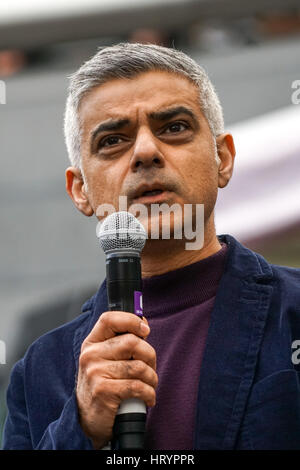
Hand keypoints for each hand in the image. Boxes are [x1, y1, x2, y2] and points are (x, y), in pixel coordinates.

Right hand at [76, 310, 156, 448]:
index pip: (109, 319)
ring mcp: (95, 373)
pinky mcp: (103, 391)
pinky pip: (137, 386)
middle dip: (150, 355)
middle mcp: (90, 355)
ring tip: (150, 384)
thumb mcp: (106, 360)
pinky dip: (149, 393)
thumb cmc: (103, 386)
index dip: (131, 320)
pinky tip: (148, 398)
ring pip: (139, 366)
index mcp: (92, 343)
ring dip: (152, 378)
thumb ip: (123, 341)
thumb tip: (144, 323)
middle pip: (132, 342)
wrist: (88, 420)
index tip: (145, 330)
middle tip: (151, 367)